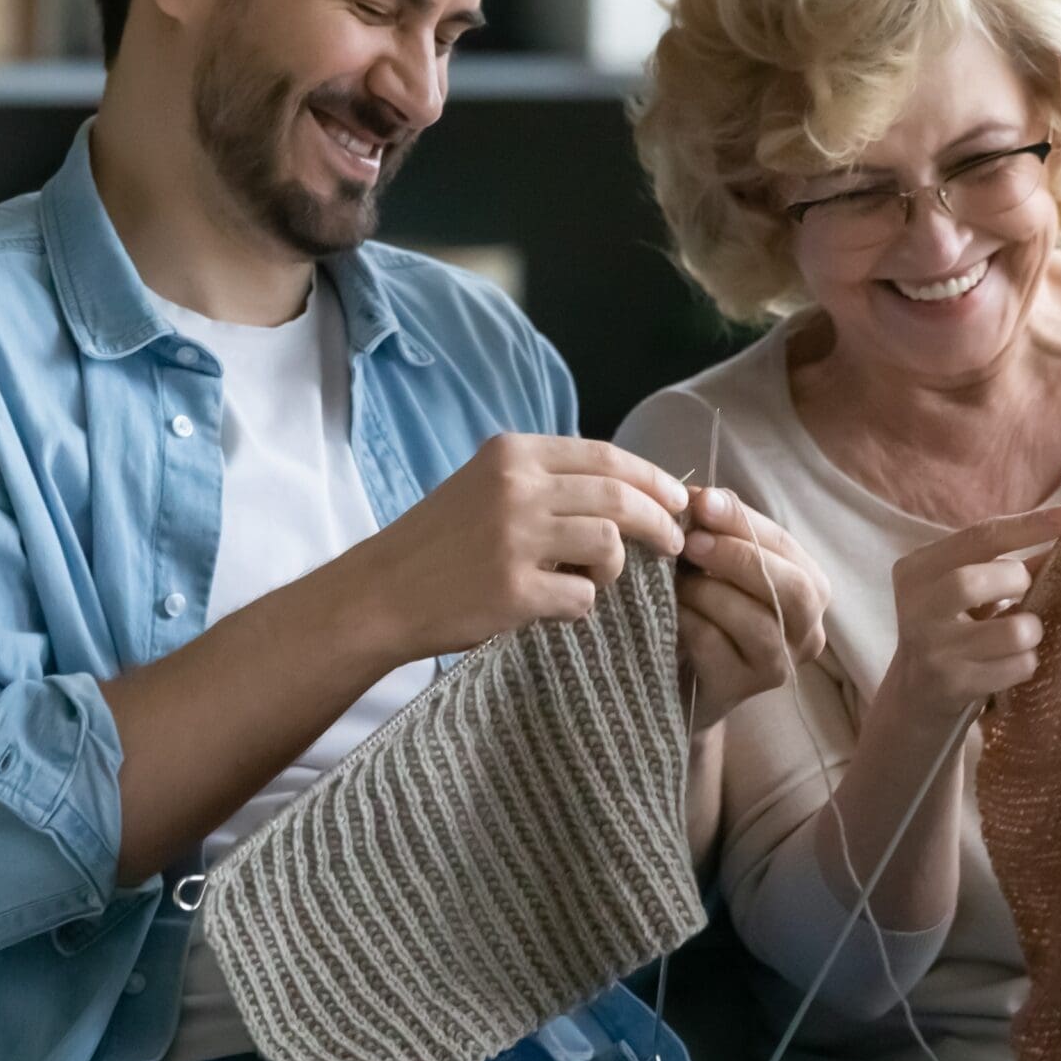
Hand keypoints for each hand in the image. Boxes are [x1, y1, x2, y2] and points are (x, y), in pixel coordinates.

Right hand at [330, 433, 687, 660]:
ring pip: (610, 545)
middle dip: (660, 521)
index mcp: (513, 454)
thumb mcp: (488, 485)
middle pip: (619, 497)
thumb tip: (632, 490)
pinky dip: (582, 606)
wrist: (382, 592)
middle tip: (674, 542)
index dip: (652, 478)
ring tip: (594, 579)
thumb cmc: (441, 541)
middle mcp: (516, 488)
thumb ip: (549, 481)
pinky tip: (556, 606)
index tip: (678, 498)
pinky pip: (584, 599)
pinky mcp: (513, 590)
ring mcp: (515, 539)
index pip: (606, 456)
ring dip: (616, 568)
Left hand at [674, 487, 828, 731]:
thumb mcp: (718, 563)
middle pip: (793, 589)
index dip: (743, 521)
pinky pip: (717, 649)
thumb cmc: (709, 608)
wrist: (683, 676)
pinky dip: (689, 622)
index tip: (701, 501)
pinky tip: (670, 612)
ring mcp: (778, 666)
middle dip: (740, 558)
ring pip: (758, 623)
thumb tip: (700, 497)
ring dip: (709, 593)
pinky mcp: (740, 690)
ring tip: (676, 580)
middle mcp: (808, 631)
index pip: (785, 546)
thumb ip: (718, 528)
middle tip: (691, 541)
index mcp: (811, 589)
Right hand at [879, 503, 1060, 725]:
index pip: (979, 536)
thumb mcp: (968, 592)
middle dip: (1016, 582)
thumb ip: (1010, 564)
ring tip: (1022, 634)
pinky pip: (1016, 667)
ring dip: (1032, 631)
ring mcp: (932, 649)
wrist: (915, 696)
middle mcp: (917, 606)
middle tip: (1025, 593)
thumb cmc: (952, 631)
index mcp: (917, 570)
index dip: (1030, 525)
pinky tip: (1012, 663)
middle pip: (975, 580)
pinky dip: (1027, 662)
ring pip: (1010, 630)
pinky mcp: (952, 685)